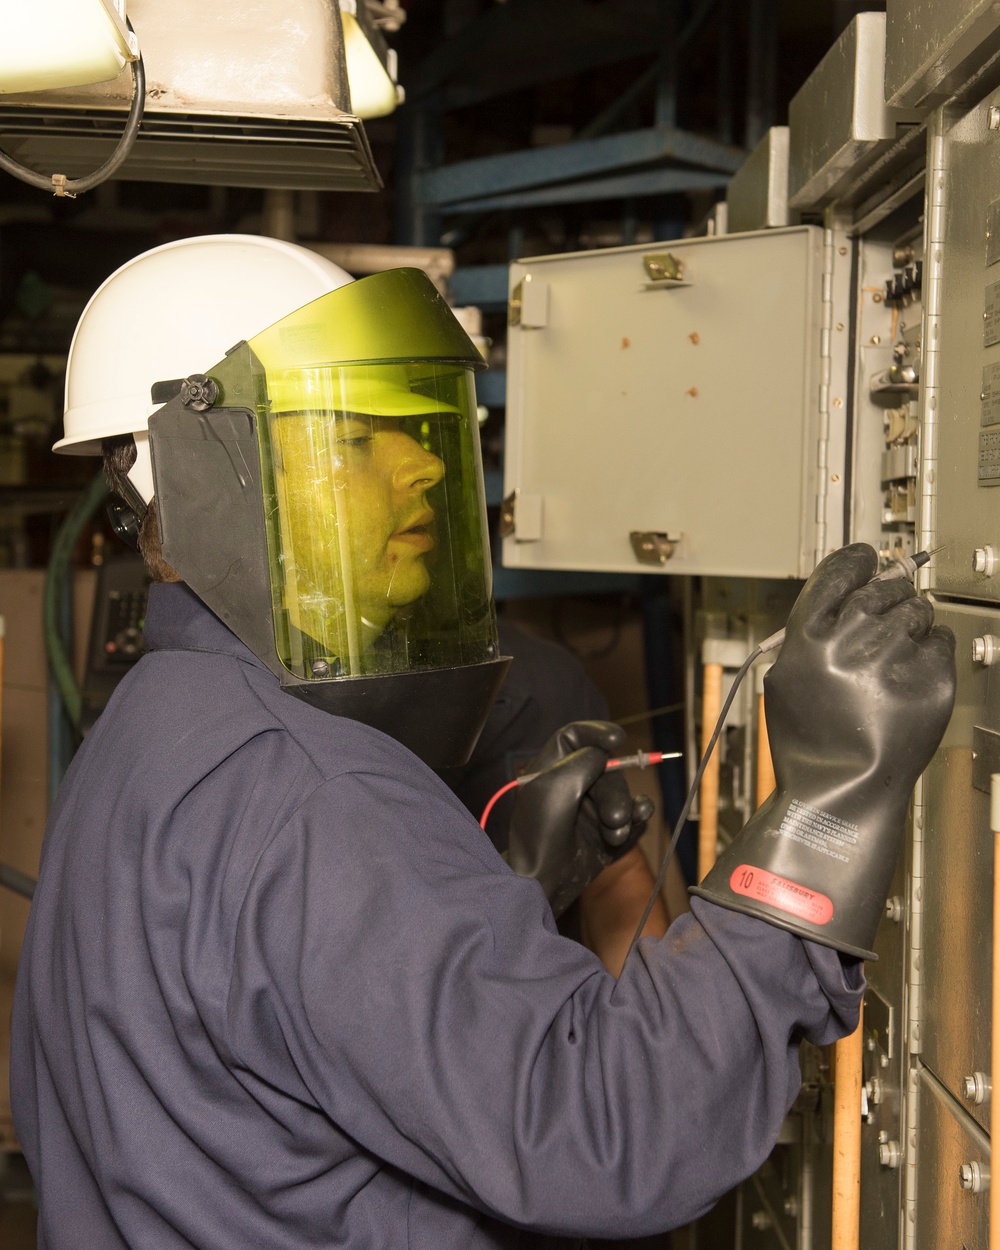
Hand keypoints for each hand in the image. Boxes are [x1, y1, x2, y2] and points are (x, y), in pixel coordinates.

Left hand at [506, 721, 654, 917]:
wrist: (542, 883)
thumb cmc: (540, 833)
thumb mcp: (556, 786)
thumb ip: (583, 761)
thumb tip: (603, 754)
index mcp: (551, 770)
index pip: (574, 737)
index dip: (596, 732)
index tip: (616, 738)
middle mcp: (571, 787)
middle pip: (607, 769)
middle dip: (615, 791)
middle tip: (614, 818)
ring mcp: (590, 812)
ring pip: (621, 795)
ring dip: (623, 812)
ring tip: (612, 834)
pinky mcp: (607, 835)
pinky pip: (633, 818)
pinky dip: (637, 821)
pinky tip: (633, 827)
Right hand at [691, 544, 954, 958]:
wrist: (840, 795)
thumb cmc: (810, 742)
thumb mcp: (785, 682)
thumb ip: (809, 633)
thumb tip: (845, 587)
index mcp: (807, 642)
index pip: (838, 574)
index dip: (855, 560)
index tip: (867, 557)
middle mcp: (849, 648)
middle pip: (881, 587)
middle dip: (887, 591)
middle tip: (888, 606)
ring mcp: (893, 666)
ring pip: (915, 611)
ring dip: (910, 622)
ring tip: (896, 653)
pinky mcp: (931, 686)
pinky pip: (940, 641)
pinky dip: (930, 650)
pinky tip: (911, 673)